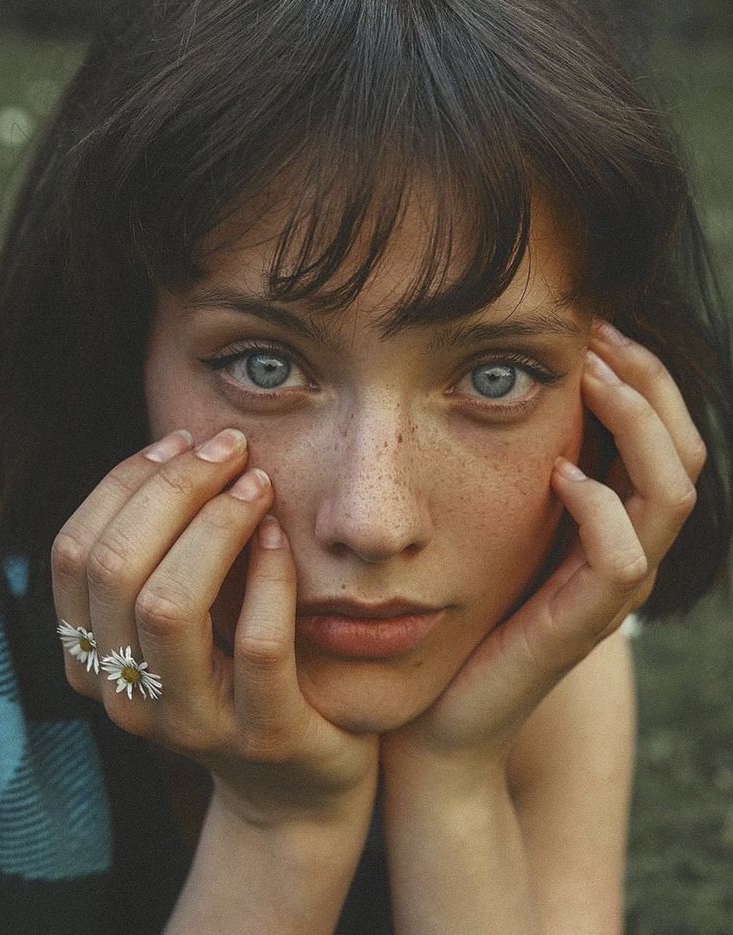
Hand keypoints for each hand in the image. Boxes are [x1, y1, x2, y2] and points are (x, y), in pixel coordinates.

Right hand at [51, 428, 377, 825]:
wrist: (296, 786)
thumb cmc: (242, 678)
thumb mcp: (189, 621)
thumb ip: (170, 556)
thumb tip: (182, 451)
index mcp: (92, 658)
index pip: (75, 553)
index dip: (123, 484)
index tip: (179, 441)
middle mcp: (126, 695)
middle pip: (116, 568)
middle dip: (172, 488)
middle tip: (228, 447)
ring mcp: (191, 723)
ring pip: (170, 606)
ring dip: (214, 525)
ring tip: (256, 482)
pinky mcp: (263, 736)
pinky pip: (258, 646)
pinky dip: (268, 577)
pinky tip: (280, 536)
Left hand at [382, 321, 705, 769]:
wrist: (437, 713)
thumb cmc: (458, 613)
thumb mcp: (489, 523)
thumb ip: (513, 470)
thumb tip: (498, 387)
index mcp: (609, 522)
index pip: (663, 436)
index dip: (641, 374)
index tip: (594, 323)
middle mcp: (624, 552)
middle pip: (685, 452)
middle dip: (649, 382)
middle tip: (601, 333)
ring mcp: (609, 592)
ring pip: (671, 494)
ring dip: (638, 426)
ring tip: (591, 378)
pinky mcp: (580, 626)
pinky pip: (620, 558)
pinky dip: (602, 507)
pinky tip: (561, 473)